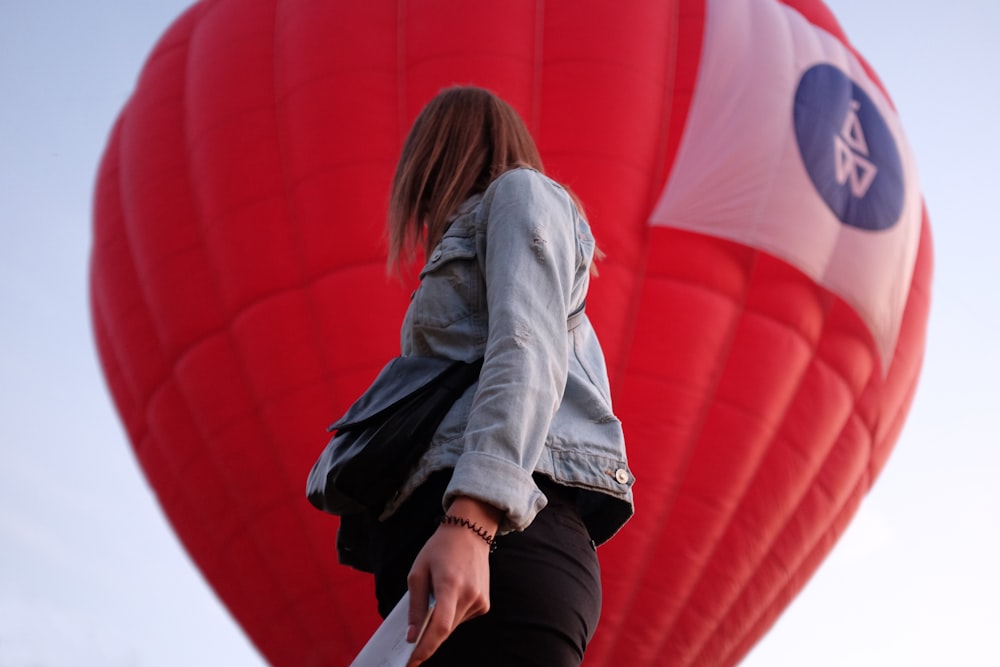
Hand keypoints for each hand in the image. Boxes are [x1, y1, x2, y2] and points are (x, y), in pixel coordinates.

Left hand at [405, 496, 500, 665]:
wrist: (470, 531)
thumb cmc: (440, 549)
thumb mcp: (418, 572)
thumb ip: (415, 605)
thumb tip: (412, 635)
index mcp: (450, 585)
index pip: (439, 626)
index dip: (425, 647)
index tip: (412, 660)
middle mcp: (469, 595)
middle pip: (445, 630)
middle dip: (427, 640)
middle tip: (411, 647)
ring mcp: (480, 600)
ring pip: (453, 626)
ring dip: (439, 623)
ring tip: (432, 601)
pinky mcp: (484, 603)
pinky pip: (462, 618)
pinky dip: (450, 615)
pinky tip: (448, 596)